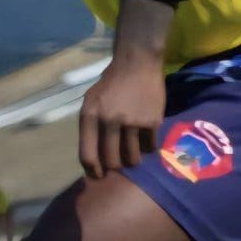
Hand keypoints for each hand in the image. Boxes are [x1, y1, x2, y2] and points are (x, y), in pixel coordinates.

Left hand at [78, 53, 164, 178]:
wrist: (136, 64)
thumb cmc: (109, 84)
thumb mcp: (90, 102)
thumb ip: (90, 126)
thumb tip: (93, 156)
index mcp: (90, 116)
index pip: (87, 154)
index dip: (92, 170)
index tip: (97, 176)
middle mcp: (109, 121)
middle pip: (112, 161)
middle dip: (114, 168)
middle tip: (117, 166)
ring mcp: (132, 122)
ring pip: (133, 158)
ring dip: (132, 161)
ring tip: (132, 157)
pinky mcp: (152, 121)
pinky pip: (150, 147)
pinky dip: (147, 149)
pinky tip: (145, 143)